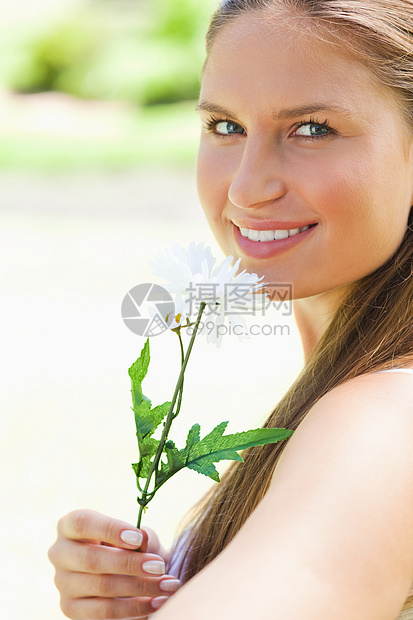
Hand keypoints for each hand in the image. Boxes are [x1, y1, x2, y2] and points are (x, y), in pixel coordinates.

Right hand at [48, 509, 180, 618]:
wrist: (124, 572)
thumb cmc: (129, 545)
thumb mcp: (136, 534)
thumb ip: (140, 534)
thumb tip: (143, 539)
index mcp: (69, 525)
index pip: (83, 523)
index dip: (110, 529)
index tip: (138, 538)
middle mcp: (60, 553)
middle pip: (91, 559)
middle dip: (130, 564)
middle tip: (159, 566)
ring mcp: (62, 583)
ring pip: (101, 587)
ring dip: (140, 588)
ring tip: (168, 585)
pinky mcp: (70, 609)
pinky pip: (103, 613)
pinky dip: (134, 608)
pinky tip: (157, 602)